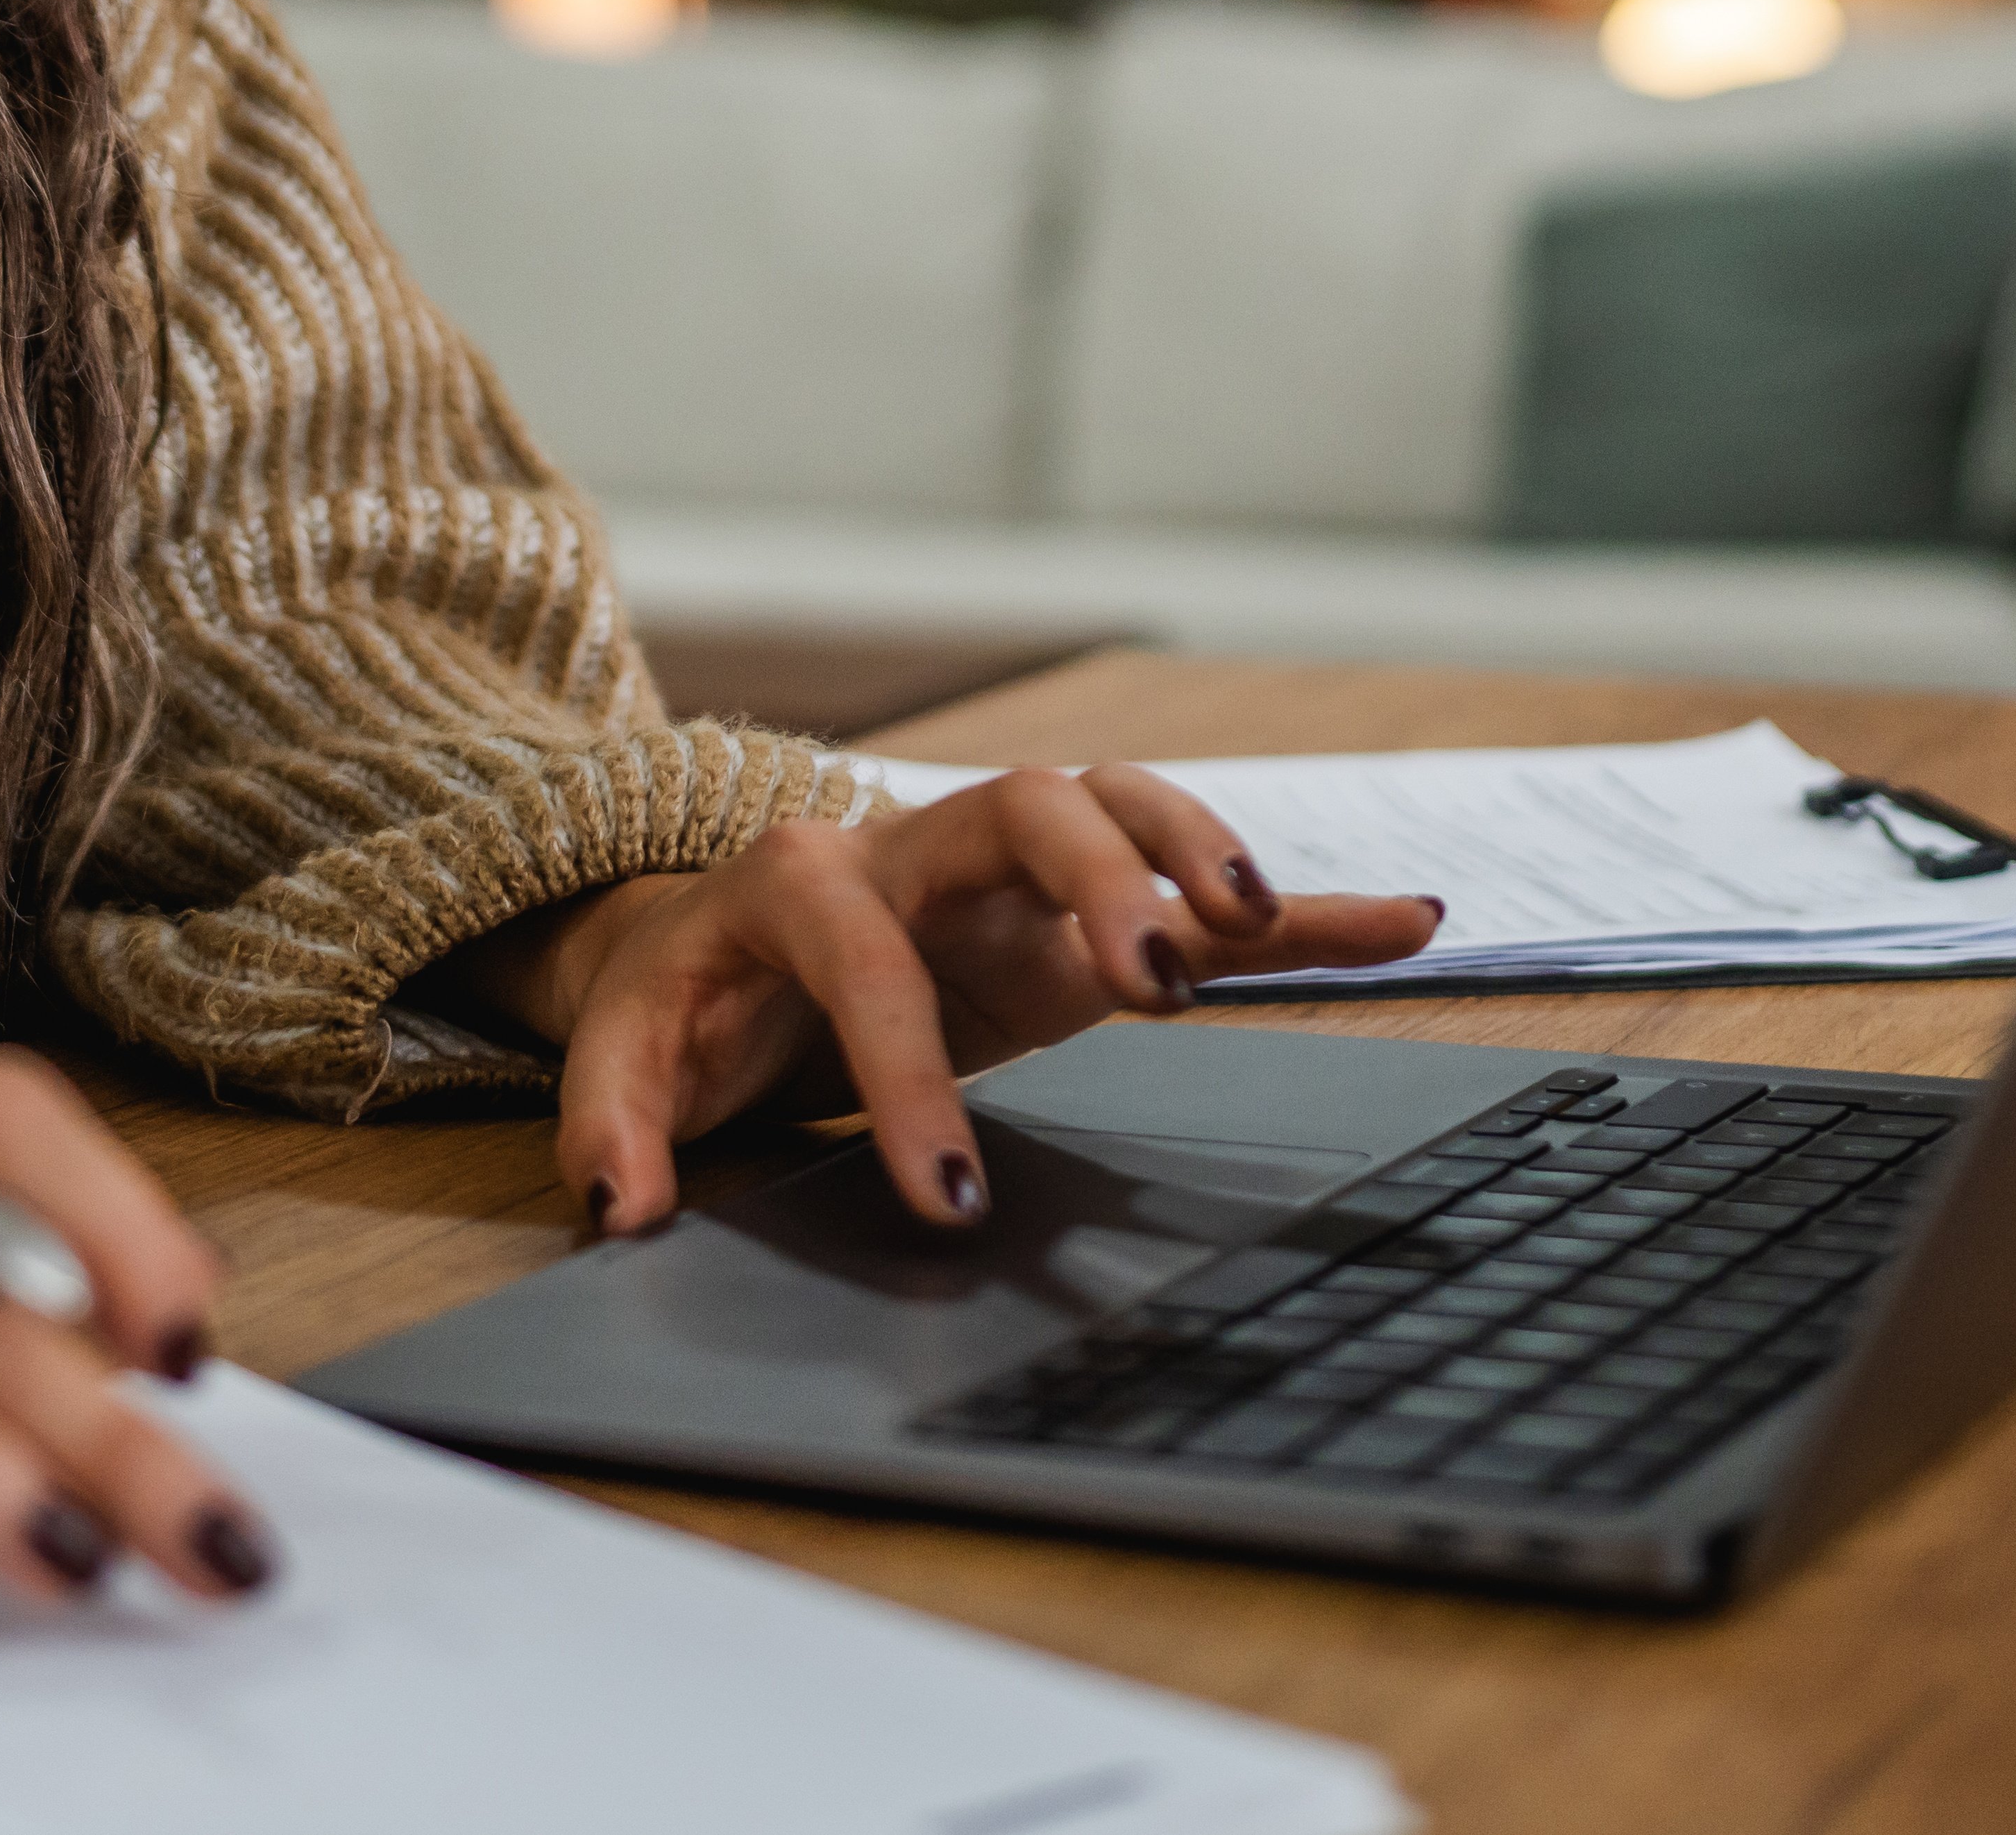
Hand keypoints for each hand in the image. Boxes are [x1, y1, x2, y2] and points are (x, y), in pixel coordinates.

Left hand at [468, 767, 1439, 1236]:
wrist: (707, 941)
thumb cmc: (682, 1003)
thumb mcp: (620, 1058)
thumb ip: (613, 1129)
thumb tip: (622, 1209)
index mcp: (803, 882)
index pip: (869, 967)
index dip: (908, 1080)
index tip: (951, 1198)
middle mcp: (918, 846)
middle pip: (1026, 807)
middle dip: (1100, 879)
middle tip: (1157, 981)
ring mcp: (1006, 873)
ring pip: (1117, 806)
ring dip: (1193, 849)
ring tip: (1250, 925)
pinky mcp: (1073, 919)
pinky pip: (1199, 891)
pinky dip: (1297, 903)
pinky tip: (1402, 917)